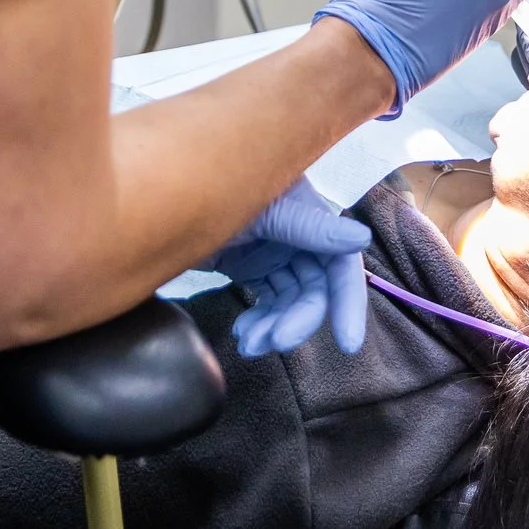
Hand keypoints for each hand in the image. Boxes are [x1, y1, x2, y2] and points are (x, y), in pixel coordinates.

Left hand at [204, 179, 371, 357]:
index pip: (341, 265)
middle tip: (275, 342)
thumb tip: (361, 239)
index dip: (349, 303)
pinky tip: (244, 332)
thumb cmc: (216, 183)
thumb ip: (310, 226)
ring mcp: (274, 252)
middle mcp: (299, 236)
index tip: (347, 344)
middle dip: (297, 321)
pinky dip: (259, 320)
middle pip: (313, 290)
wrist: (167, 190)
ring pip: (288, 301)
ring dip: (274, 326)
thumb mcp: (264, 209)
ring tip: (249, 343)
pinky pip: (266, 300)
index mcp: (311, 215)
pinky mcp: (251, 266)